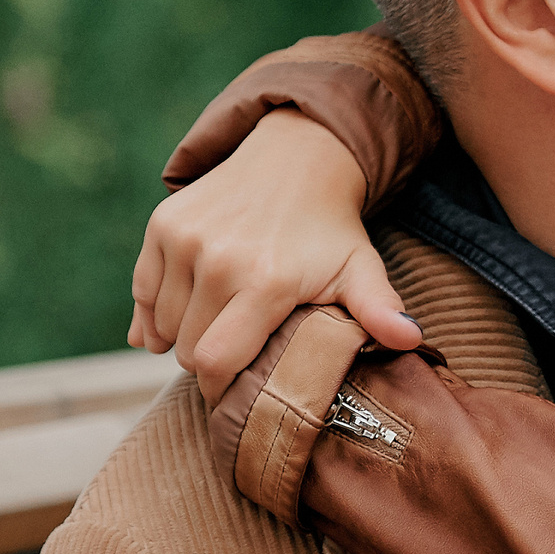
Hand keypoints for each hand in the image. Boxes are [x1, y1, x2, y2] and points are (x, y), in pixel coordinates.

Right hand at [130, 109, 424, 401]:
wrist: (296, 159)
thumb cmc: (330, 230)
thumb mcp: (360, 269)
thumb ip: (379, 310)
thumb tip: (412, 339)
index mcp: (267, 280)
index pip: (215, 362)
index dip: (220, 388)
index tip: (235, 394)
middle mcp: (218, 259)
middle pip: (187, 348)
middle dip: (208, 361)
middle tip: (236, 352)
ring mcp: (184, 239)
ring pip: (162, 323)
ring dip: (182, 334)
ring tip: (219, 323)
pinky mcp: (163, 225)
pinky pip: (142, 290)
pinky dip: (155, 310)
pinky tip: (182, 314)